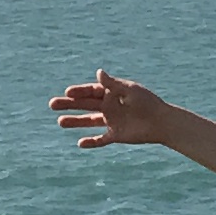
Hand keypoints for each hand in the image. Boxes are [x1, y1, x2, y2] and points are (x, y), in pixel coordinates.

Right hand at [53, 71, 175, 148]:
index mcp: (113, 93)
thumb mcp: (130, 91)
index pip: (91, 91)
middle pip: (85, 105)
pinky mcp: (117, 135)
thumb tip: (98, 72)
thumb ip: (112, 84)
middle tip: (52, 104)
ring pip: (89, 121)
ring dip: (75, 121)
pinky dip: (91, 142)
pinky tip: (80, 143)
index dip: (79, 92)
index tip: (67, 92)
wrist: (163, 123)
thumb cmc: (148, 103)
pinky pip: (101, 139)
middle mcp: (110, 106)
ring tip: (60, 122)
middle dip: (69, 105)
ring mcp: (112, 121)